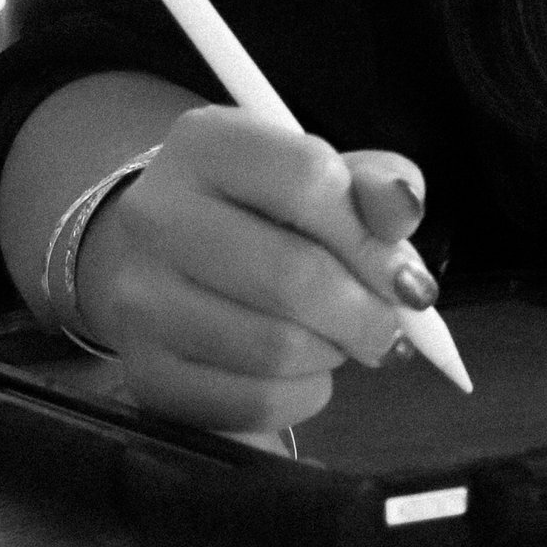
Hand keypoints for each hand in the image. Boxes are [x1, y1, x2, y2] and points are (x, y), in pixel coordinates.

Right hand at [76, 111, 439, 436]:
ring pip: (276, 348)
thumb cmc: (261, 212)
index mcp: (205, 143)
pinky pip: (251, 403)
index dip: (371, 236)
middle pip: (293, 275)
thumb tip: (403, 212)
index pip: (307, 178)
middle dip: (365, 313)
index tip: (406, 276)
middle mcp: (155, 213)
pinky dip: (300, 397)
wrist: (163, 260)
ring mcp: (140, 299)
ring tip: (337, 340)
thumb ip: (374, 186)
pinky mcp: (144, 373)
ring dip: (332, 354)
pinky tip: (302, 373)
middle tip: (389, 327)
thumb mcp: (322, 176)